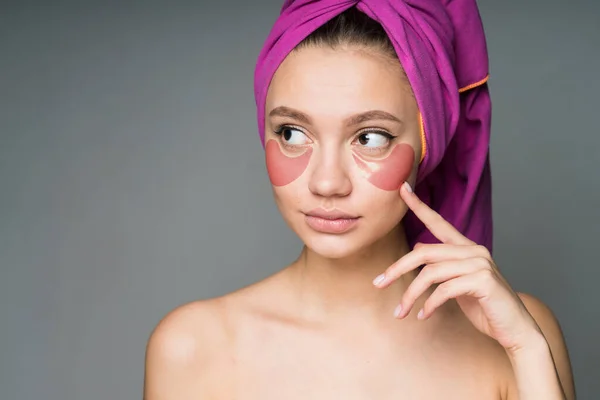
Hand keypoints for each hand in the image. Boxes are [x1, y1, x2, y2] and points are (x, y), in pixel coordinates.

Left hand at [373, 181, 544, 353]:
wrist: (515, 329)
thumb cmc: (485, 307)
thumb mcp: (457, 284)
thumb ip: (441, 266)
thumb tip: (418, 249)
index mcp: (466, 248)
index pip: (438, 222)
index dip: (419, 206)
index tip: (402, 189)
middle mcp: (474, 251)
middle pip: (423, 253)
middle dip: (397, 269)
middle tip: (378, 284)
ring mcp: (480, 264)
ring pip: (430, 273)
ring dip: (410, 295)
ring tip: (401, 312)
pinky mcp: (483, 280)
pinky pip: (444, 290)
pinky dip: (429, 305)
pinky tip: (423, 315)